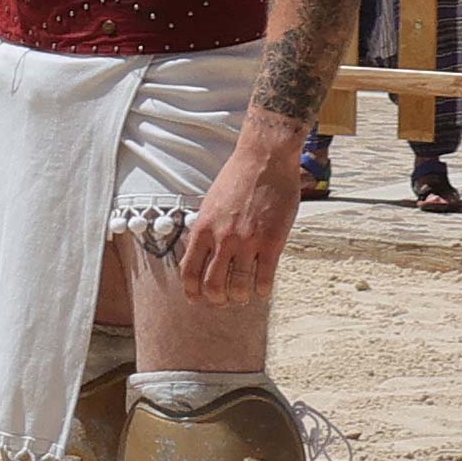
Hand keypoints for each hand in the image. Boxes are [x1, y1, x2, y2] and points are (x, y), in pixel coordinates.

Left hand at [179, 142, 302, 308]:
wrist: (264, 159)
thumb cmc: (237, 178)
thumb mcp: (210, 204)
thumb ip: (206, 230)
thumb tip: (201, 255)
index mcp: (203, 229)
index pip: (189, 272)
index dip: (192, 291)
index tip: (197, 299)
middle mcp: (222, 238)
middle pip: (212, 286)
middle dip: (217, 300)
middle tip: (223, 300)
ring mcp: (248, 241)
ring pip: (239, 287)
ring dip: (240, 297)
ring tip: (244, 295)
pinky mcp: (272, 241)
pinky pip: (265, 277)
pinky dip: (262, 289)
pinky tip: (263, 289)